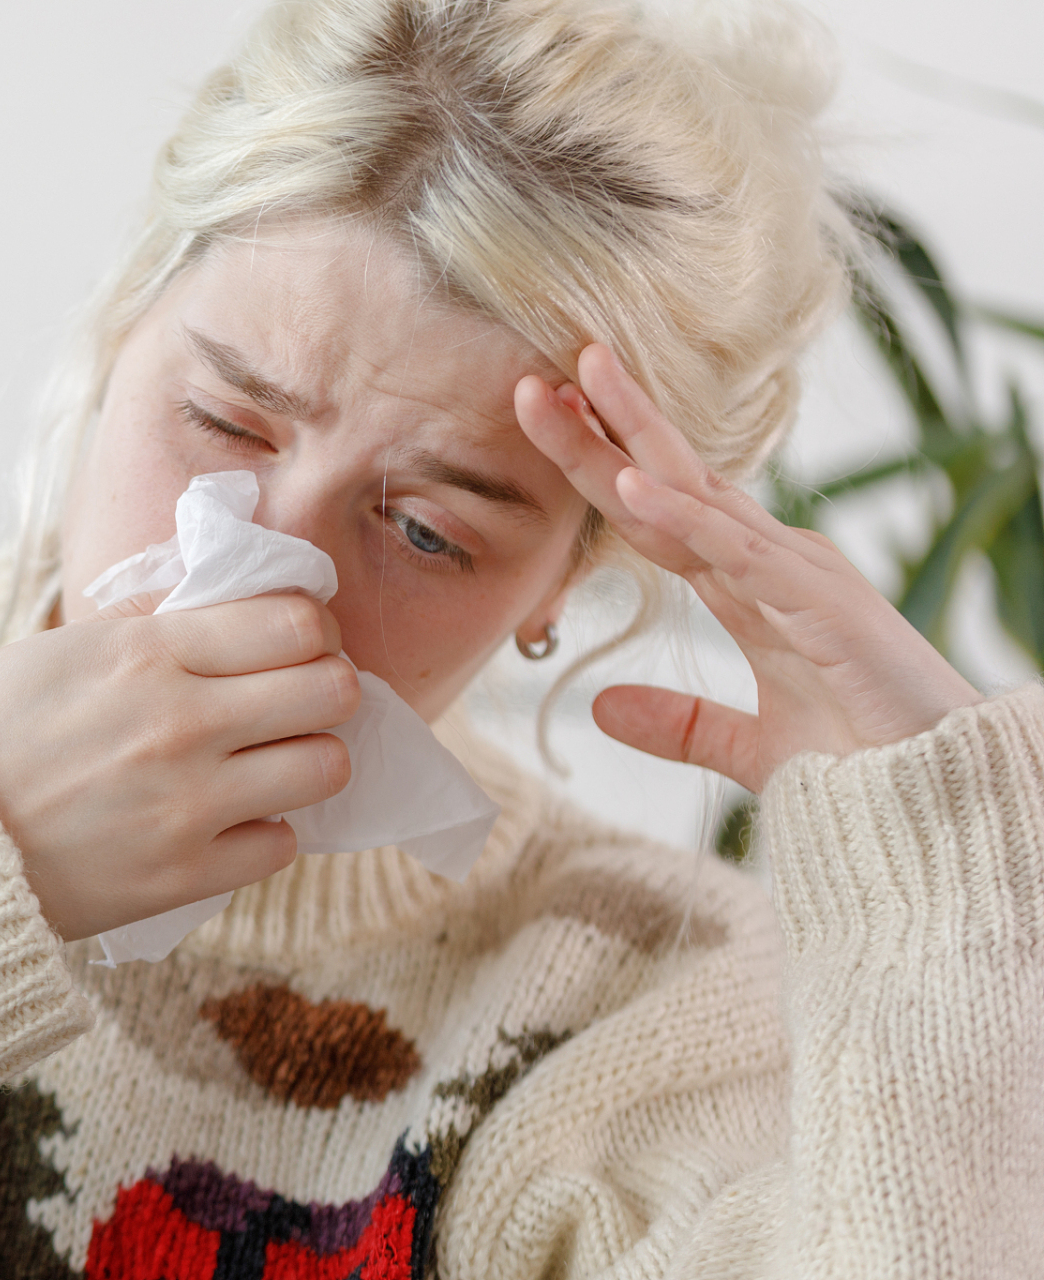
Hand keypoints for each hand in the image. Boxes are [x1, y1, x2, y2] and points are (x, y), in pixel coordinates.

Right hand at [0, 594, 357, 938]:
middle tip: (295, 702)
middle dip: (324, 690)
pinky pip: (282, 843)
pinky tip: (228, 819)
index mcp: (149, 654)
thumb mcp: (64, 648)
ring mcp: (188, 803)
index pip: (296, 622)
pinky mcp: (185, 873)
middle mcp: (181, 723)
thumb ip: (150, 620)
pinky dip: (263, 831)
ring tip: (270, 763)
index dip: (311, 629)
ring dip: (307, 761)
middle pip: (332, 689)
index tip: (294, 644)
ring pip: (326, 767)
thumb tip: (225, 596)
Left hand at [515, 343, 981, 793]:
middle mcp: (774, 562)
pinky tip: (629, 486)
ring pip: (696, 493)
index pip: (660, 512)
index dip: (602, 467)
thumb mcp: (749, 747)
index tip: (545, 422)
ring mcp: (799, 575)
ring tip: (570, 387)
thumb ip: (678, 723)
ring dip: (631, 440)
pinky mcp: (820, 604)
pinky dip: (681, 516)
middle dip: (604, 427)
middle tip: (534, 378)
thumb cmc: (866, 763)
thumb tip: (600, 707)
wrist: (943, 798)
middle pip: (669, 481)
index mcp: (754, 585)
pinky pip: (736, 551)